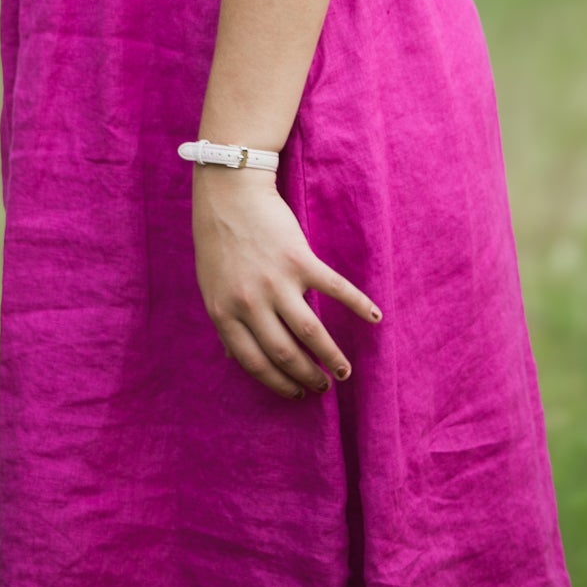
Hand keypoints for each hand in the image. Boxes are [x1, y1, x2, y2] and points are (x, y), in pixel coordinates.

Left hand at [192, 167, 382, 399]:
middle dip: (309, 377)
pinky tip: (375, 318)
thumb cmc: (218, 241)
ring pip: (310, 333)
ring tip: (344, 372)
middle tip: (325, 387)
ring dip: (332, 357)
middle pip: (286, 353)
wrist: (230, 192)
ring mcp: (276, 282)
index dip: (279, 383)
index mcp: (225, 313)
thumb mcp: (211, 287)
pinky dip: (358, 305)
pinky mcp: (300, 260)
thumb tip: (232, 359)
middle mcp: (250, 303)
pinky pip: (335, 289)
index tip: (297, 394)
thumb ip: (225, 322)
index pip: (254, 363)